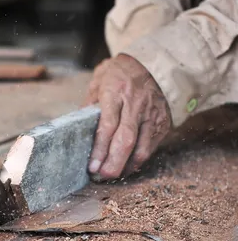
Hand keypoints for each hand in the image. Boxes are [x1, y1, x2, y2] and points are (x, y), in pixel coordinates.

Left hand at [84, 54, 171, 179]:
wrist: (154, 63)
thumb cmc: (120, 72)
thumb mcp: (99, 80)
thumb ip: (89, 104)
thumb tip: (78, 127)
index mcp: (116, 93)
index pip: (107, 127)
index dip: (100, 149)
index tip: (92, 166)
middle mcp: (136, 106)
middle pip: (125, 141)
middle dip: (113, 163)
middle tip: (101, 177)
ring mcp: (152, 115)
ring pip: (142, 148)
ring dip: (126, 166)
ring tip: (112, 175)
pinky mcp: (162, 123)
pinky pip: (151, 147)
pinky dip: (138, 160)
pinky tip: (127, 166)